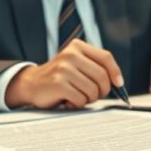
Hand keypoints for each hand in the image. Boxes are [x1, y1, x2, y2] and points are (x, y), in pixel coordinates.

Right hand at [5, 39, 123, 109]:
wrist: (32, 83)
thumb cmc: (59, 77)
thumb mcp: (76, 64)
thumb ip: (95, 67)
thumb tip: (118, 82)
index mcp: (77, 46)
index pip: (105, 57)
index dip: (115, 72)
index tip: (119, 84)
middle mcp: (70, 54)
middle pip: (102, 76)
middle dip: (102, 91)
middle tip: (94, 95)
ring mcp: (63, 68)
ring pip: (93, 90)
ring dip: (89, 99)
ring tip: (78, 96)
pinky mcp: (58, 83)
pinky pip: (81, 99)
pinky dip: (77, 104)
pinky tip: (68, 100)